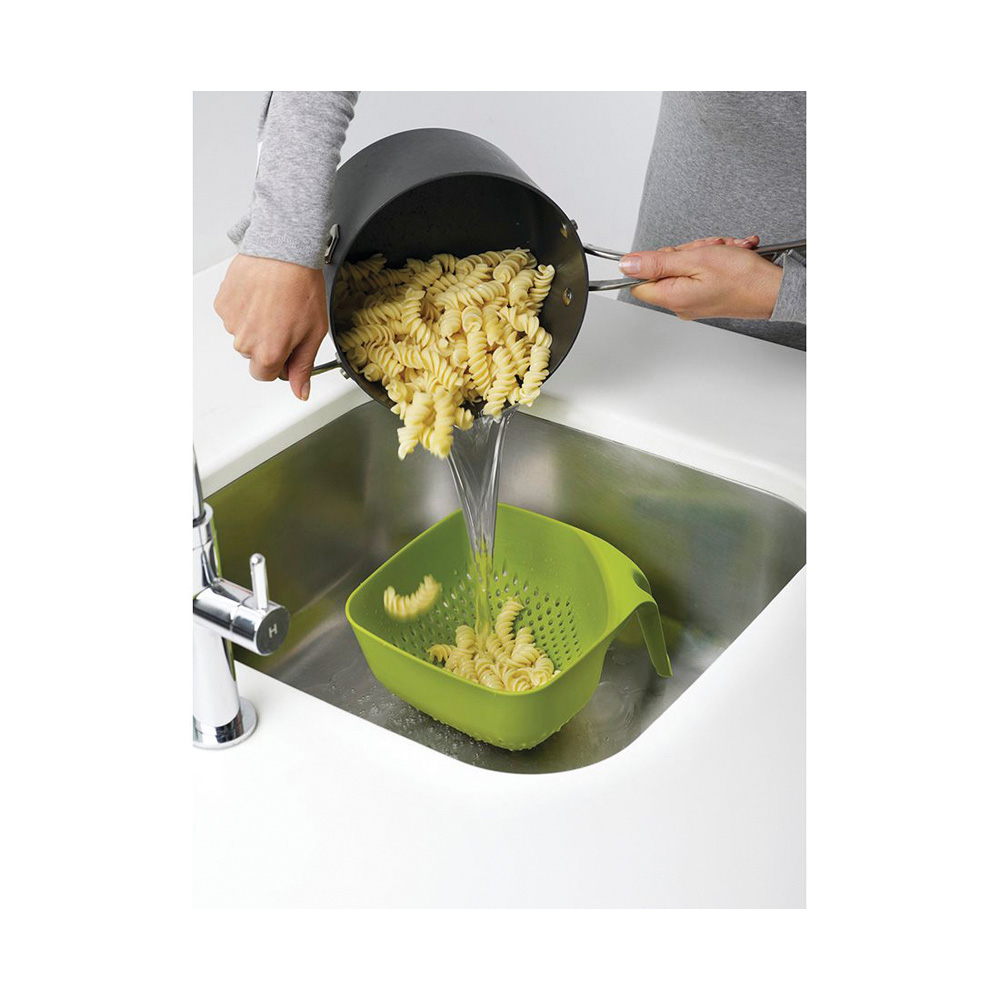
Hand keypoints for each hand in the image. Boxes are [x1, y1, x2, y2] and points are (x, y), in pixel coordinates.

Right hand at [213, 254, 328, 400]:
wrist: (283, 250)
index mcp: (268, 353)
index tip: (289, 347)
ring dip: (256, 324)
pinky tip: (260, 294)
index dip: (280, 363)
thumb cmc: (301, 287)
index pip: (266, 375)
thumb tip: (301, 393)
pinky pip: (234, 315)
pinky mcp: (222, 303)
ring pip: (244, 335)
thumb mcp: (314, 333)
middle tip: (286, 318)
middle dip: (269, 343)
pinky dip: (245, 308)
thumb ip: (303, 366)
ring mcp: (231, 322)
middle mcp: (245, 342)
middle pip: (254, 355)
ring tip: (274, 302)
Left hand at [619, 235, 781, 320]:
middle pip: (665, 268)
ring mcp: (693, 301)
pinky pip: (701, 270)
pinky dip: (716, 258)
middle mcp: (680, 304)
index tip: (672, 254)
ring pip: (686, 265)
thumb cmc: (743, 278)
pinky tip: (731, 255)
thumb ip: (657, 262)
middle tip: (708, 249)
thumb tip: (627, 265)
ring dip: (706, 251)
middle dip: (687, 250)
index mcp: (672, 297)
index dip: (652, 262)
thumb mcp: (695, 259)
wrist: (775, 290)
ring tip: (726, 251)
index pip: (639, 282)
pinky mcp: (706, 296)